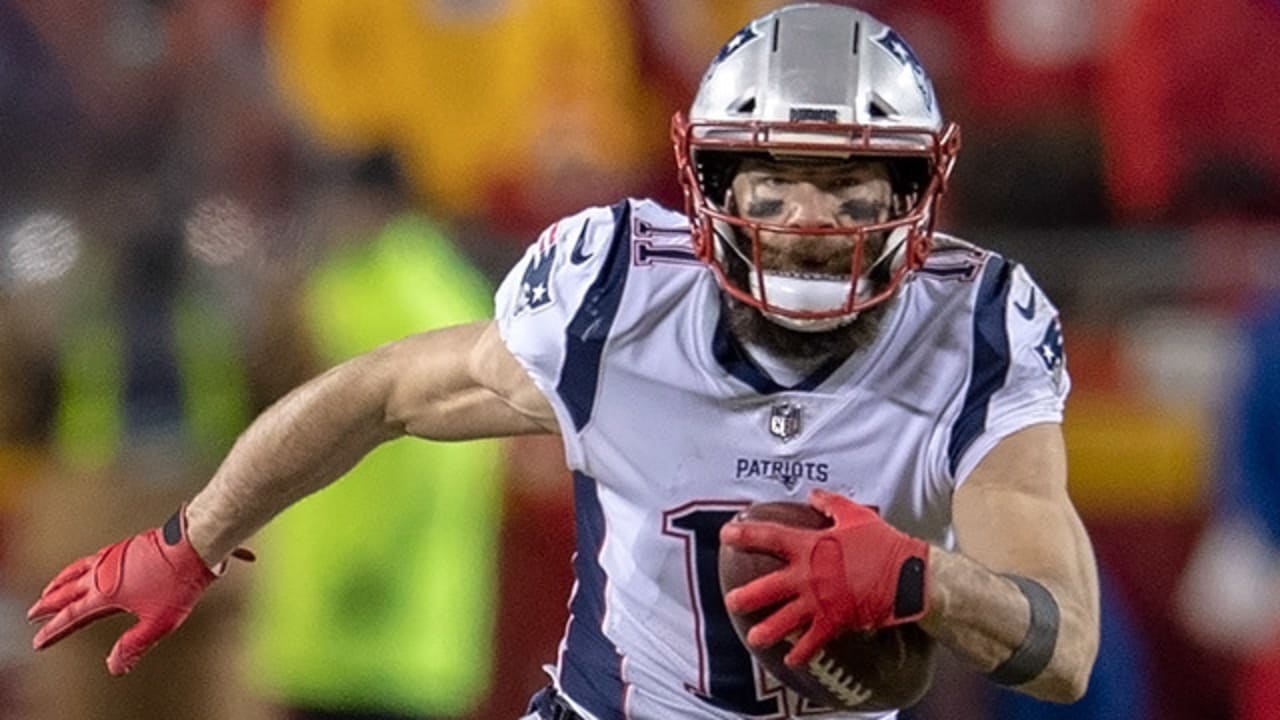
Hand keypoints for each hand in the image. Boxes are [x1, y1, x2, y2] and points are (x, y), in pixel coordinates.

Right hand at [27, 506, 252, 674]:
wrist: (195, 543)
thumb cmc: (179, 582)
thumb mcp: (159, 622)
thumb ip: (134, 645)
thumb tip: (113, 667)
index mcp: (105, 593)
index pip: (72, 616)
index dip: (54, 630)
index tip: (39, 641)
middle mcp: (102, 572)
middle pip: (67, 590)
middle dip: (48, 604)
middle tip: (32, 614)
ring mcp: (113, 556)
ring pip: (77, 570)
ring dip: (60, 582)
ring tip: (50, 589)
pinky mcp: (126, 546)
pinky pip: (93, 557)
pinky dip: (79, 566)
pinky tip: (87, 567)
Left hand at [719, 489, 929, 666]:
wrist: (908, 576)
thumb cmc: (883, 543)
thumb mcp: (855, 515)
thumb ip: (830, 504)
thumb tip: (813, 494)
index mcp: (810, 546)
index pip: (770, 537)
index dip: (746, 535)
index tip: (725, 535)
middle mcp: (809, 575)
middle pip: (769, 586)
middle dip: (747, 596)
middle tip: (731, 601)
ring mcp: (821, 601)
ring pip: (786, 619)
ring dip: (768, 630)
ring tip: (753, 638)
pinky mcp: (835, 621)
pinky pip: (813, 640)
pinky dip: (802, 651)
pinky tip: (790, 659)